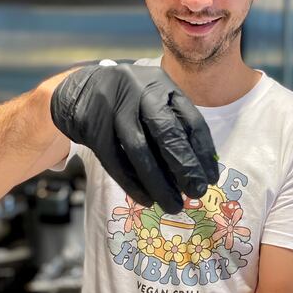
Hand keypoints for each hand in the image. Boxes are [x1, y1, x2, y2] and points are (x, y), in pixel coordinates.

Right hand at [50, 63, 218, 212]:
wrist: (80, 89)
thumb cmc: (129, 102)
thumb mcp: (155, 100)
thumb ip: (175, 126)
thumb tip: (198, 171)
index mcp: (163, 86)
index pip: (191, 120)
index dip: (204, 152)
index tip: (211, 179)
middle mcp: (140, 92)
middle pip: (167, 133)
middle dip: (185, 166)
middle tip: (197, 192)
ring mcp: (114, 108)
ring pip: (140, 151)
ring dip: (158, 183)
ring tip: (173, 205)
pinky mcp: (94, 127)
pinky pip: (116, 161)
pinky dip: (133, 184)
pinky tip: (146, 199)